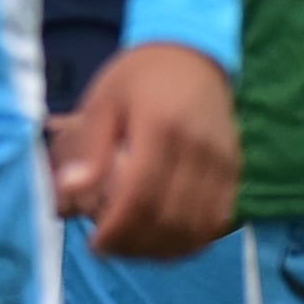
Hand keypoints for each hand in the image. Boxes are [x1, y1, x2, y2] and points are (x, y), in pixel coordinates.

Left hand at [52, 42, 240, 258]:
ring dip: (163, 248)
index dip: (117, 230)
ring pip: (196, 227)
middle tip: (110, 249)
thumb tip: (68, 191)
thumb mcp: (104, 101)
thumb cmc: (139, 77)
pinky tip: (165, 240)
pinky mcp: (235, 171)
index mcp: (161, 128)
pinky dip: (191, 239)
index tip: (94, 244)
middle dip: (135, 245)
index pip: (141, 197)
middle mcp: (199, 149)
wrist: (193, 54)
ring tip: (133, 247)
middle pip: (169, 219)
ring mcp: (223, 163)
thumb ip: (91, 149)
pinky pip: (217, 220)